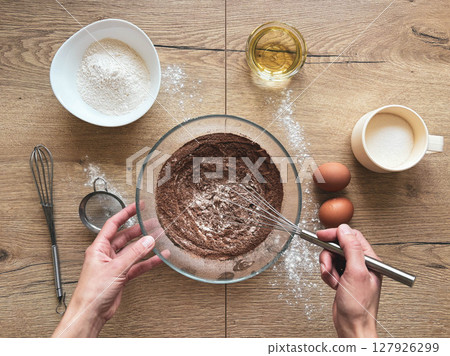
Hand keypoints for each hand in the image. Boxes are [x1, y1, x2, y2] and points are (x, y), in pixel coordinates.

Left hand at [53, 203, 168, 336]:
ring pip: (133, 252)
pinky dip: (147, 262)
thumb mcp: (115, 268)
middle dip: (139, 230)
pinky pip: (137, 266)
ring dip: (146, 246)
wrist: (90, 313)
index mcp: (98, 248)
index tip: (137, 207)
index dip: (125, 214)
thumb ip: (134, 254)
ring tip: (159, 238)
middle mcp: (106, 255)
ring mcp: (114, 266)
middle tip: (152, 223)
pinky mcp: (121, 277)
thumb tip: (148, 241)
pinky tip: (158, 259)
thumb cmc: (91, 292)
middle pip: (125, 237)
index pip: (113, 225)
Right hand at [317, 224, 381, 337]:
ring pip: (332, 257)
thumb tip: (345, 229)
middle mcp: (361, 264)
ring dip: (328, 267)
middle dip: (329, 256)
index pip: (351, 236)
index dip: (335, 234)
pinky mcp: (342, 278)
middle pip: (338, 246)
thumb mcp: (356, 273)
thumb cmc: (359, 307)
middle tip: (328, 266)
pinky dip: (327, 275)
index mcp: (369, 259)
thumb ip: (352, 248)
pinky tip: (333, 284)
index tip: (322, 235)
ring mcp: (351, 271)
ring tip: (333, 279)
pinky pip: (330, 268)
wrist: (352, 327)